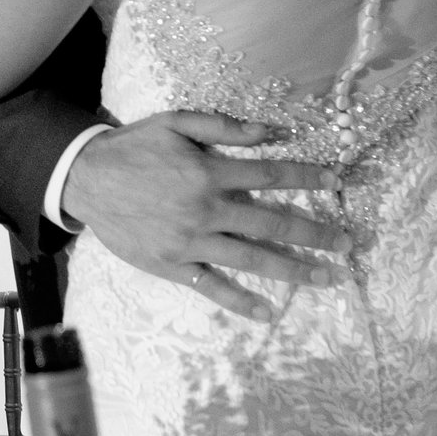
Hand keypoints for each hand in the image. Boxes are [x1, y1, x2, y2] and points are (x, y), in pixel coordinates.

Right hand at [63, 112, 352, 319]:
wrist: (85, 179)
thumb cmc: (134, 147)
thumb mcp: (176, 122)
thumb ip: (225, 128)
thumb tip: (272, 132)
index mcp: (210, 174)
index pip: (272, 176)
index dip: (308, 179)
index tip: (339, 183)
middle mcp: (206, 210)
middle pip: (273, 224)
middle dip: (317, 233)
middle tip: (351, 242)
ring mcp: (191, 242)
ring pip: (253, 259)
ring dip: (295, 270)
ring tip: (329, 277)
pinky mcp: (173, 265)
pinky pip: (212, 287)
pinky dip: (240, 302)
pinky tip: (267, 313)